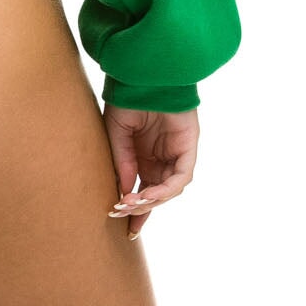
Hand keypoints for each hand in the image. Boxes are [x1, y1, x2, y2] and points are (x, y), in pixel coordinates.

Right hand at [102, 104, 198, 238]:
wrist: (144, 76)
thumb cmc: (127, 99)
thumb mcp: (116, 135)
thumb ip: (123, 163)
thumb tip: (124, 193)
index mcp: (143, 157)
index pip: (142, 190)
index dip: (135, 211)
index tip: (126, 229)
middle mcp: (161, 159)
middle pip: (155, 195)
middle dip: (140, 209)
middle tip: (123, 217)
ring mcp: (176, 155)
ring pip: (168, 190)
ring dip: (150, 201)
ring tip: (130, 203)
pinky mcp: (188, 149)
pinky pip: (180, 178)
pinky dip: (164, 189)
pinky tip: (147, 193)